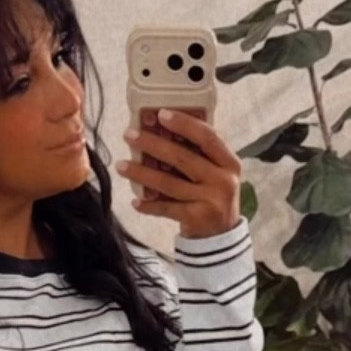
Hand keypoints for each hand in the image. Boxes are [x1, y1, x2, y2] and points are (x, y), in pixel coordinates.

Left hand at [117, 109, 241, 239]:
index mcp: (229, 162)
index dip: (184, 124)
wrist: (222, 235)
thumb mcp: (216, 172)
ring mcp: (210, 201)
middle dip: (153, 144)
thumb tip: (161, 130)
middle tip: (130, 135)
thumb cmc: (213, 194)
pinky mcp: (196, 218)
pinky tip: (135, 201)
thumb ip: (199, 153)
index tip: (160, 114)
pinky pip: (166, 209)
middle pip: (183, 158)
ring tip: (121, 165)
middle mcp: (223, 181)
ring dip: (142, 173)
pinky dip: (149, 205)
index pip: (207, 137)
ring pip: (169, 183)